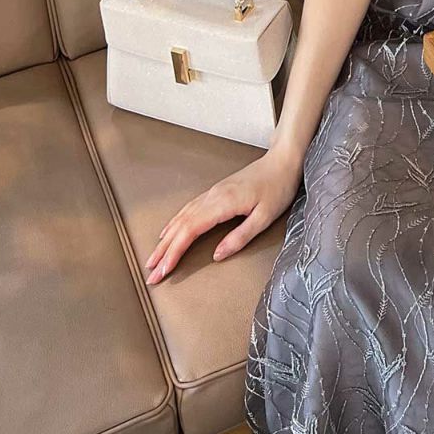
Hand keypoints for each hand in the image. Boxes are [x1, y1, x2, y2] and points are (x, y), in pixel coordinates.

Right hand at [143, 146, 302, 285]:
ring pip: (181, 217)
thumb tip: (216, 256)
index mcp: (222, 203)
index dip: (174, 252)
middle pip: (180, 225)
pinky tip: (169, 231)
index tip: (163, 270)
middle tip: (151, 273)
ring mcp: (212, 192)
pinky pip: (188, 208)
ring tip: (153, 257)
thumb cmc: (278, 188)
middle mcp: (212, 196)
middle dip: (163, 251)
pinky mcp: (216, 191)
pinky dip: (175, 222)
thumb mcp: (265, 217)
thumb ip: (240, 237)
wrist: (283, 160)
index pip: (190, 231)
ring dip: (165, 239)